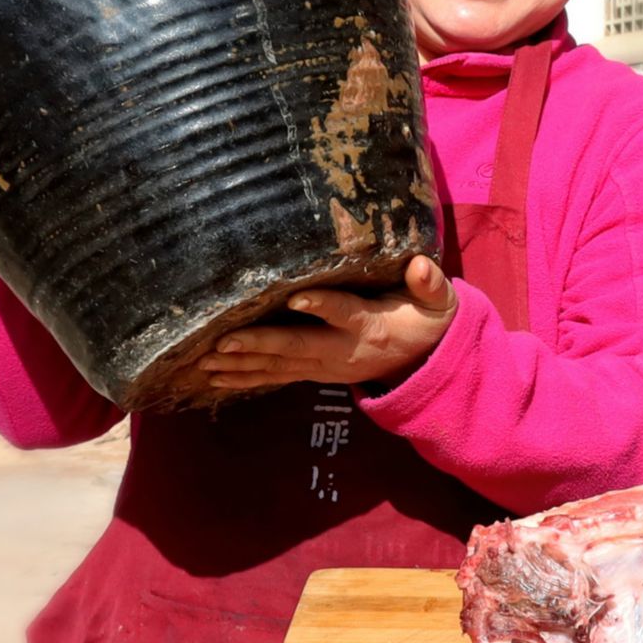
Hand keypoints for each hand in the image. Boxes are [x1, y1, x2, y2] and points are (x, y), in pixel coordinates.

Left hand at [201, 256, 455, 394]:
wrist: (422, 364)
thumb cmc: (424, 322)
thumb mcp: (436, 305)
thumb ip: (430, 285)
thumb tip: (421, 264)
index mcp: (369, 325)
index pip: (344, 313)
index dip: (322, 306)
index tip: (297, 298)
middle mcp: (341, 349)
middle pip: (298, 346)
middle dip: (260, 344)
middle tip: (224, 343)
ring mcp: (325, 365)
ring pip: (279, 366)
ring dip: (242, 365)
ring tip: (206, 363)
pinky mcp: (314, 372)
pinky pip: (276, 377)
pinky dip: (245, 378)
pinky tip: (215, 378)